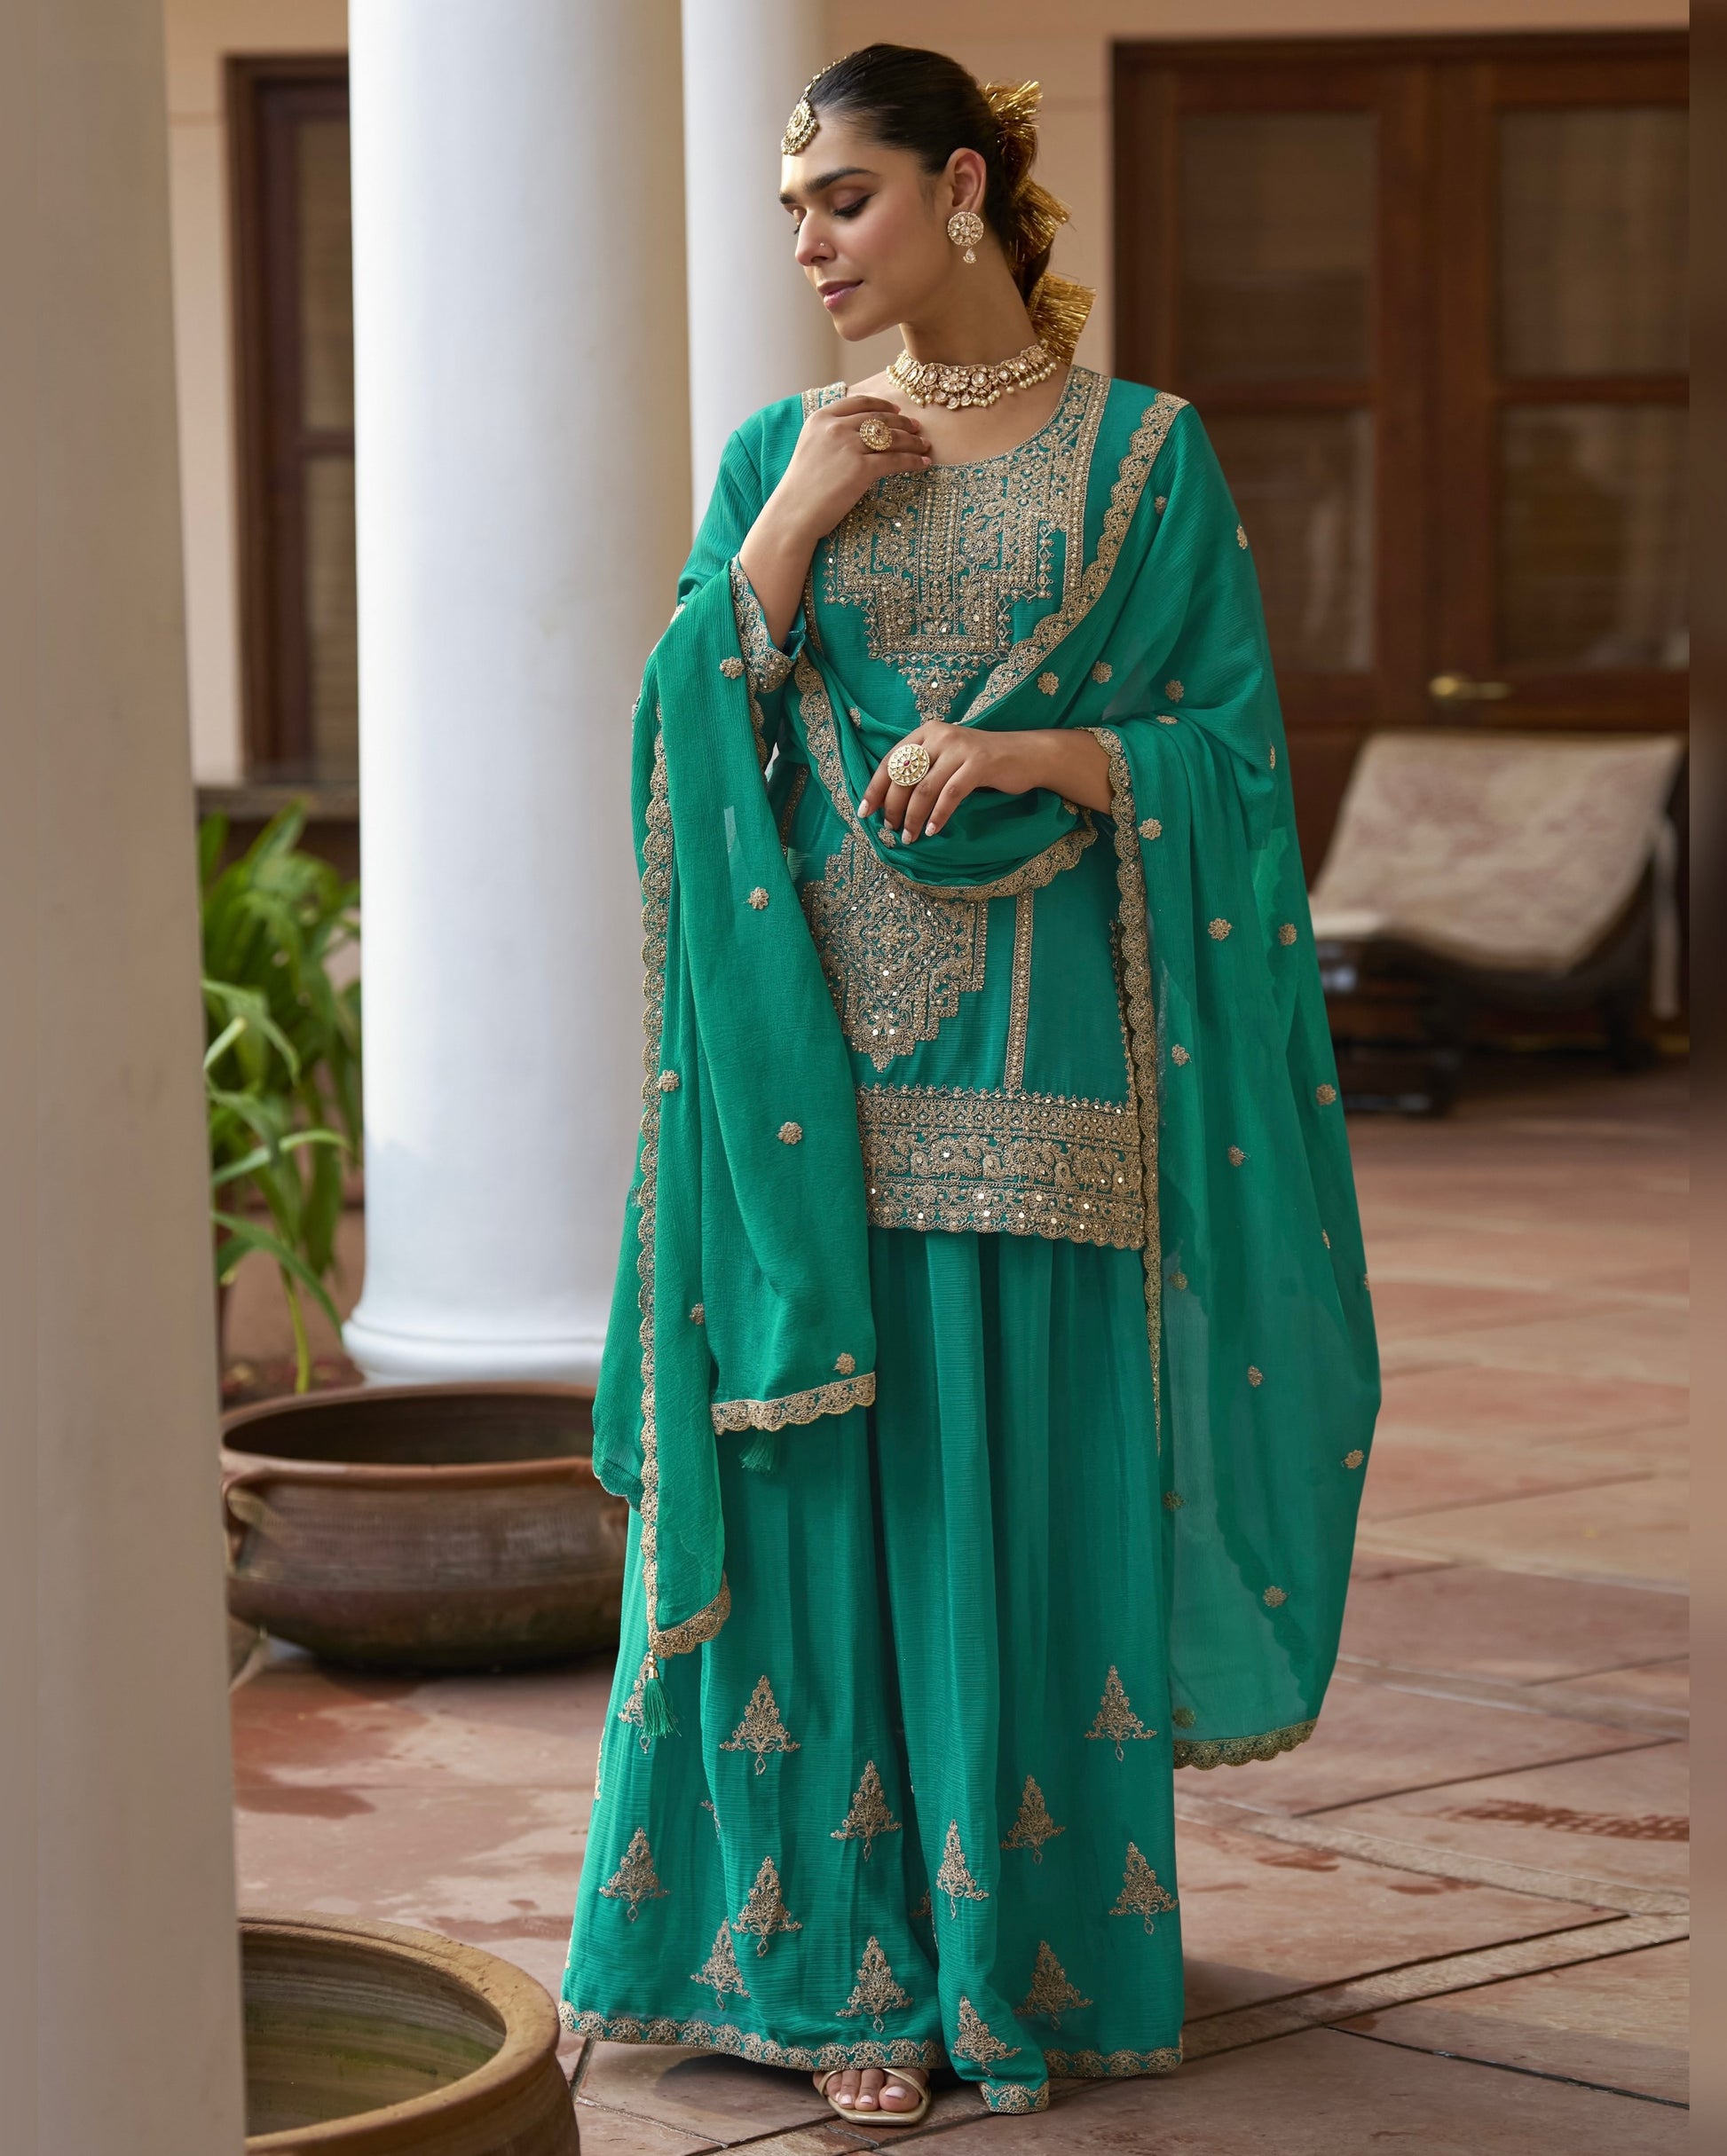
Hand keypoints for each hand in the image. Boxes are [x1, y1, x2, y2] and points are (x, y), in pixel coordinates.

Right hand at [767, 395, 931, 546]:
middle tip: (917, 428)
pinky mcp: (860, 468)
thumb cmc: (802, 488)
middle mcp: (835, 427)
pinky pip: (895, 460)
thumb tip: (861, 431)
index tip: (897, 411)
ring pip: (891, 438)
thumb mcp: (811, 448)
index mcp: (821, 418)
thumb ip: (831, 434)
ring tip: (924, 445)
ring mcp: (848, 446)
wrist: (793, 513)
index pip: (859, 403)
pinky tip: (923, 463)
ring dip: (912, 441)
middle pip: (879, 419)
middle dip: (902, 423)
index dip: (882, 405)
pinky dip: (913, 461)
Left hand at [859, 723, 1111, 843]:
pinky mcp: (978, 764)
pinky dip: (938, 815)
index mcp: (926, 732)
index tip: (865, 812)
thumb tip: (890, 802)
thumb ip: (922, 770)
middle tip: (891, 830)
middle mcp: (940, 736)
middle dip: (893, 807)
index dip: (875, 788)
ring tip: (909, 837)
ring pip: (924, 788)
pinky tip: (932, 830)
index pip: (890, 761)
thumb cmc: (982, 763)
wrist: (1027, 754)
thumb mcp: (947, 759)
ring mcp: (960, 748)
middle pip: (904, 776)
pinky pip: (949, 794)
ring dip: (912, 817)